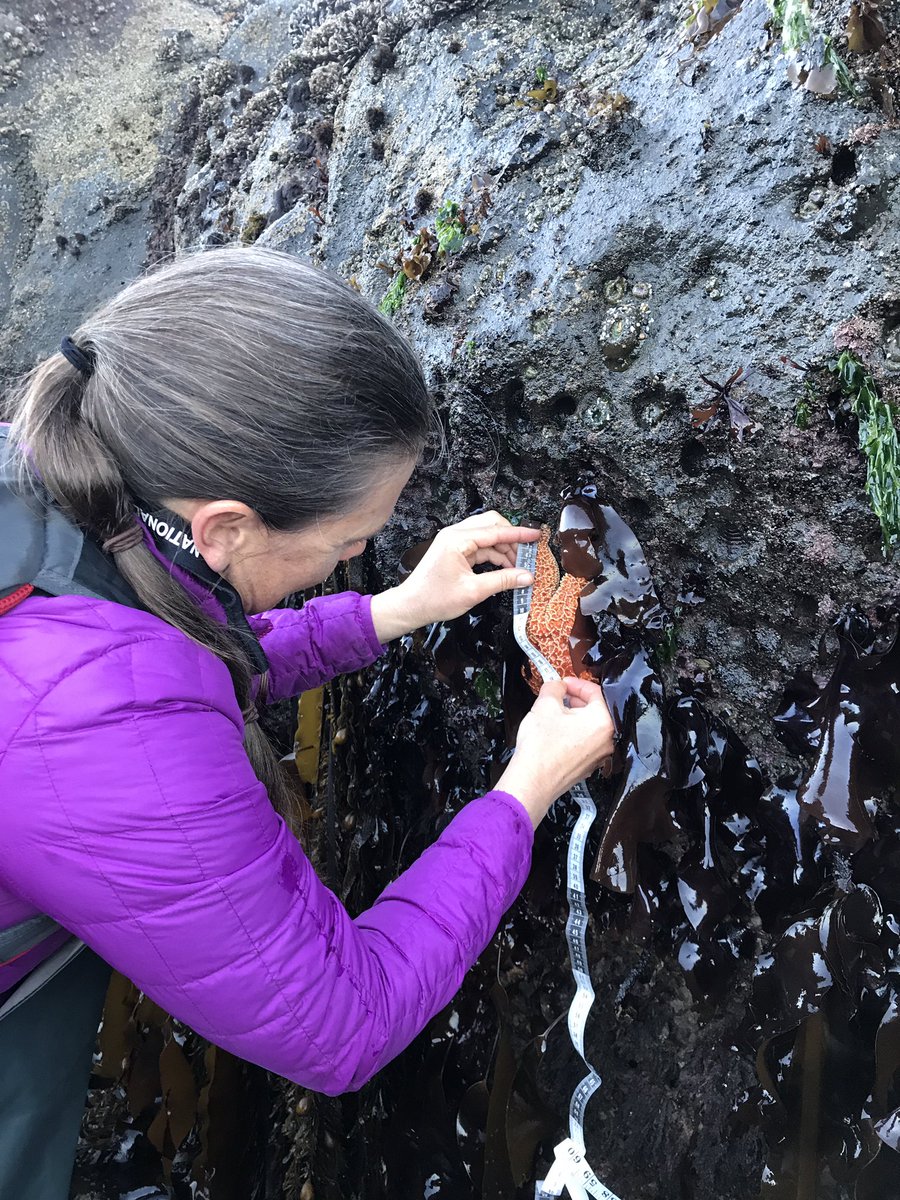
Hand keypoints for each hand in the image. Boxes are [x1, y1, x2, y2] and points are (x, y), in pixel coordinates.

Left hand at [370, 511, 539, 641]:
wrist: (410, 606)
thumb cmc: (434, 598)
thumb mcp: (474, 591)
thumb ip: (503, 581)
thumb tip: (526, 577)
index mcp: (458, 540)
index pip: (495, 531)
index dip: (519, 534)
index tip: (536, 535)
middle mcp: (455, 535)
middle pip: (492, 526)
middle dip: (511, 539)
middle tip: (527, 554)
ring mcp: (454, 542)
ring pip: (487, 537)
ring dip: (504, 549)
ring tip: (519, 566)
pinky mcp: (454, 551)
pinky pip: (480, 547)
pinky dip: (494, 555)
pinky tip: (505, 568)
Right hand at [495, 678, 615, 828]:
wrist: (532, 782)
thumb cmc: (541, 747)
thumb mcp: (545, 705)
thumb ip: (554, 687)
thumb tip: (557, 685)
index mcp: (603, 722)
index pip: (596, 692)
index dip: (576, 683)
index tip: (563, 682)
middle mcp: (606, 740)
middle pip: (594, 710)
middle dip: (574, 700)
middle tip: (556, 696)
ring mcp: (598, 756)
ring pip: (588, 727)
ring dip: (571, 716)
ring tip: (551, 715)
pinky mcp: (586, 766)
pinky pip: (583, 742)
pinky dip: (571, 733)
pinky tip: (553, 733)